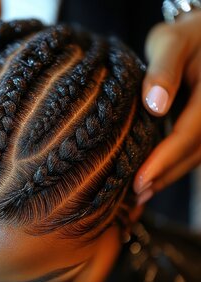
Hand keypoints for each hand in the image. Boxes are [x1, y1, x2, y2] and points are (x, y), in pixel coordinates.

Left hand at [135, 10, 200, 203]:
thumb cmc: (185, 37)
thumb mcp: (171, 43)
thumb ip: (163, 70)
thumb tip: (155, 105)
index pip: (189, 134)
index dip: (164, 160)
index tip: (140, 181)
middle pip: (193, 152)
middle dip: (164, 176)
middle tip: (136, 195)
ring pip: (196, 156)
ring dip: (169, 176)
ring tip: (142, 194)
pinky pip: (195, 150)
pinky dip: (174, 165)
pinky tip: (155, 176)